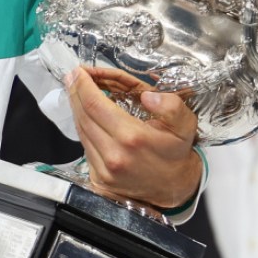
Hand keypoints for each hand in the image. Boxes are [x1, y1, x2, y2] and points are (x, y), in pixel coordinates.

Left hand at [64, 66, 200, 210]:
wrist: (174, 186)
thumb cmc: (176, 152)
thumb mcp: (185, 125)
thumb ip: (171, 106)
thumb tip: (147, 96)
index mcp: (132, 137)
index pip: (95, 104)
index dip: (83, 85)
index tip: (78, 71)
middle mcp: (114, 154)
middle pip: (83, 116)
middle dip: (75, 92)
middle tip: (73, 76)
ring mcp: (103, 169)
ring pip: (80, 131)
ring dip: (76, 108)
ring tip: (76, 91)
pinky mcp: (99, 178)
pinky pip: (84, 146)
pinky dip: (82, 127)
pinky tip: (85, 115)